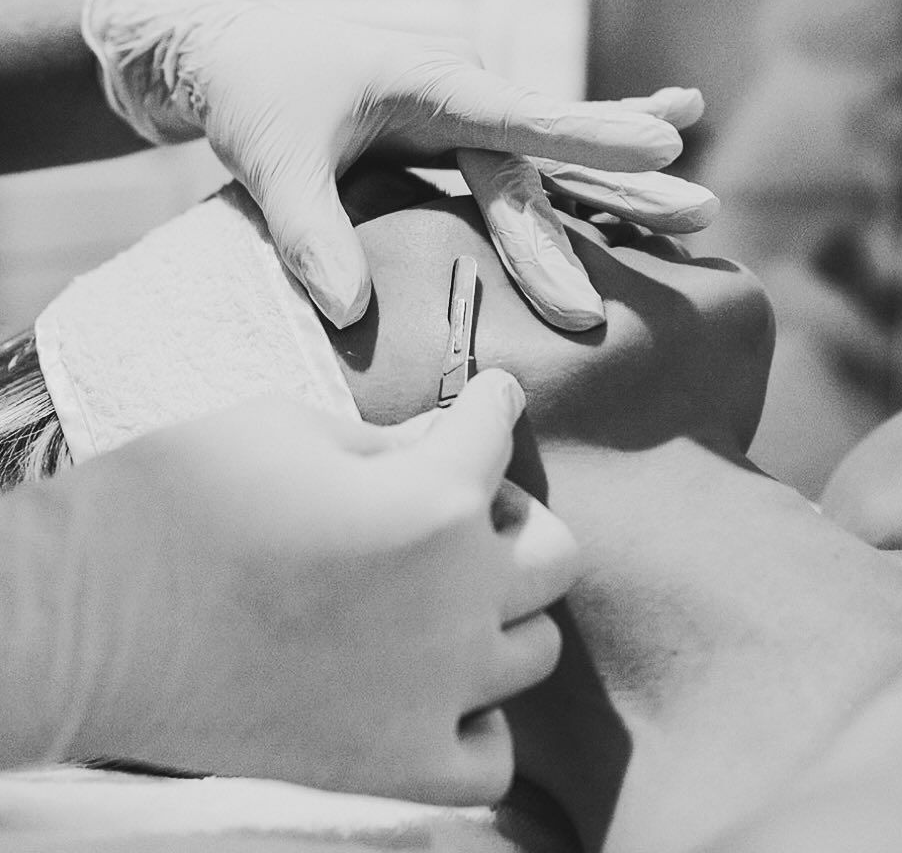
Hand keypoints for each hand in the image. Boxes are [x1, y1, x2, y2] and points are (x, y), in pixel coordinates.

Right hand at [28, 370, 578, 803]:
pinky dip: (476, 719)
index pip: (500, 427)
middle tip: (463, 509)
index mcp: (434, 497)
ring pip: (536, 650)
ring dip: (500, 614)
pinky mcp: (396, 766)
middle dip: (516, 517)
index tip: (493, 399)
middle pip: (556, 552)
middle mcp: (458, 595)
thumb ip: (389, 438)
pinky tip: (433, 688)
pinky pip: (492, 753)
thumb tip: (442, 441)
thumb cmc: (175, 497)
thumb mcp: (290, 425)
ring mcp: (436, 689)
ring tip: (441, 599)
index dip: (495, 401)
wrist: (80, 620)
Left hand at [82, 0, 717, 328]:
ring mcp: (469, 117)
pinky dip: (588, 158)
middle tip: (696, 214)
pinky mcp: (461, 140)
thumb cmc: (255, 94)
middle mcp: (466, 95)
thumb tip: (352, 314)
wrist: (235, 56)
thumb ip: (310, 232)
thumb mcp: (272, 158)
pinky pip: (533, 158)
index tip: (663, 148)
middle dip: (618, 191)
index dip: (592, 137)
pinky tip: (658, 131)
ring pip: (555, 162)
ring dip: (621, 187)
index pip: (523, 121)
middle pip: (552, 156)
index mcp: (432, 84)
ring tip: (696, 209)